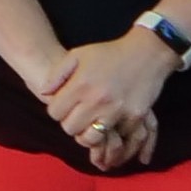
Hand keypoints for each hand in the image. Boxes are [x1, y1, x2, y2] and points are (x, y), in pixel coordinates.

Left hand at [38, 30, 176, 166]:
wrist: (147, 52)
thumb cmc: (109, 53)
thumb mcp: (77, 55)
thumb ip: (56, 74)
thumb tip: (43, 92)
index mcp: (81, 85)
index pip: (55, 112)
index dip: (57, 110)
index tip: (65, 105)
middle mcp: (97, 100)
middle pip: (70, 128)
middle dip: (70, 123)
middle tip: (78, 115)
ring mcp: (117, 111)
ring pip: (91, 138)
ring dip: (88, 133)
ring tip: (91, 122)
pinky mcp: (134, 117)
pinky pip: (116, 136)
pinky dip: (112, 132)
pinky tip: (111, 121)